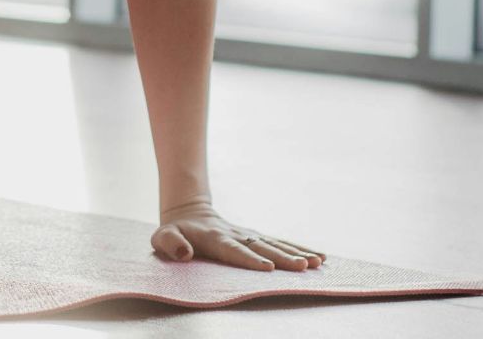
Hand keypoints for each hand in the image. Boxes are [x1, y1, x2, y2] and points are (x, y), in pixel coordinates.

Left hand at [152, 200, 325, 270]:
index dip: (249, 259)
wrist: (189, 213)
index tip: (267, 268)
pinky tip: (319, 257)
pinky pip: (281, 243)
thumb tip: (184, 253)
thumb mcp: (162, 238)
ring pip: (276, 244)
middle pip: (262, 247)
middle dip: (283, 257)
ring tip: (317, 262)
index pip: (233, 250)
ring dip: (297, 253)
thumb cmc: (175, 233)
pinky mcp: (258, 238)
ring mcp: (250, 235)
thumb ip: (170, 244)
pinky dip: (300, 249)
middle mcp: (237, 236)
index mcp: (215, 239)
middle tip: (302, 267)